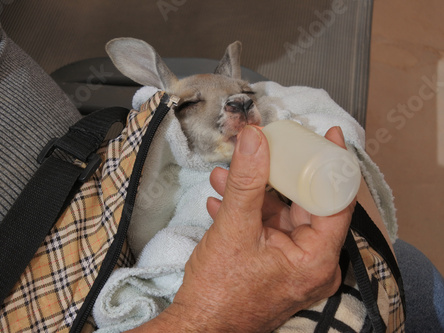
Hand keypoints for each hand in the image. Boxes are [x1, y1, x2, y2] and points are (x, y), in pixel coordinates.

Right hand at [132, 126, 354, 331]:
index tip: (327, 136)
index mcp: (316, 258)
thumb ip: (247, 181)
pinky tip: (222, 200)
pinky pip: (268, 230)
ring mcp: (293, 266)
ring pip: (280, 215)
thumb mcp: (233, 228)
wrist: (199, 328)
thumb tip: (255, 139)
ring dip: (253, 193)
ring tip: (226, 176)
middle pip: (306, 203)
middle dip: (278, 175)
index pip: (337, 200)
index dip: (332, 163)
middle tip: (268, 149)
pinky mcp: (275, 267)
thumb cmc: (219, 293)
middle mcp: (312, 264)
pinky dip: (248, 213)